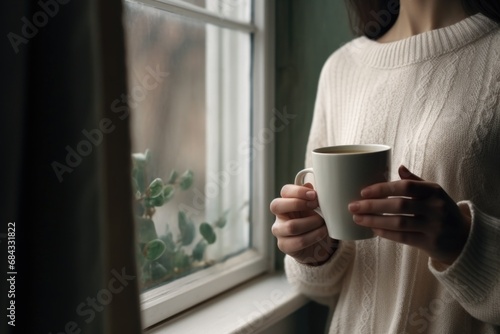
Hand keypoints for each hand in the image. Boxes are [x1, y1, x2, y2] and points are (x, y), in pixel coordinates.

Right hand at [270, 184, 336, 265]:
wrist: (319, 244)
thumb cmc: (315, 221)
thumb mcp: (316, 207)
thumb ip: (312, 196)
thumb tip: (309, 185)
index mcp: (286, 202)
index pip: (285, 191)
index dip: (298, 191)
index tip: (314, 195)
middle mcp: (279, 215)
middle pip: (276, 205)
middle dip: (298, 204)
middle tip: (316, 206)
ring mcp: (279, 231)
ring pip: (291, 226)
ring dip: (311, 223)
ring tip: (323, 222)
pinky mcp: (284, 245)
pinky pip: (299, 241)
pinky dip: (314, 236)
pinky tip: (322, 232)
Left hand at [348, 165, 470, 264]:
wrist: (464, 238)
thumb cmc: (442, 210)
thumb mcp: (434, 192)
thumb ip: (416, 181)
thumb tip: (398, 166)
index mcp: (434, 191)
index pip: (405, 186)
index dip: (383, 188)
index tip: (363, 191)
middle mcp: (435, 207)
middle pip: (399, 205)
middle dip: (372, 206)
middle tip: (352, 206)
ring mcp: (434, 226)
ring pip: (399, 223)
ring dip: (374, 220)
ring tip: (357, 218)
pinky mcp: (430, 243)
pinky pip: (403, 238)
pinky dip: (386, 233)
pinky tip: (373, 229)